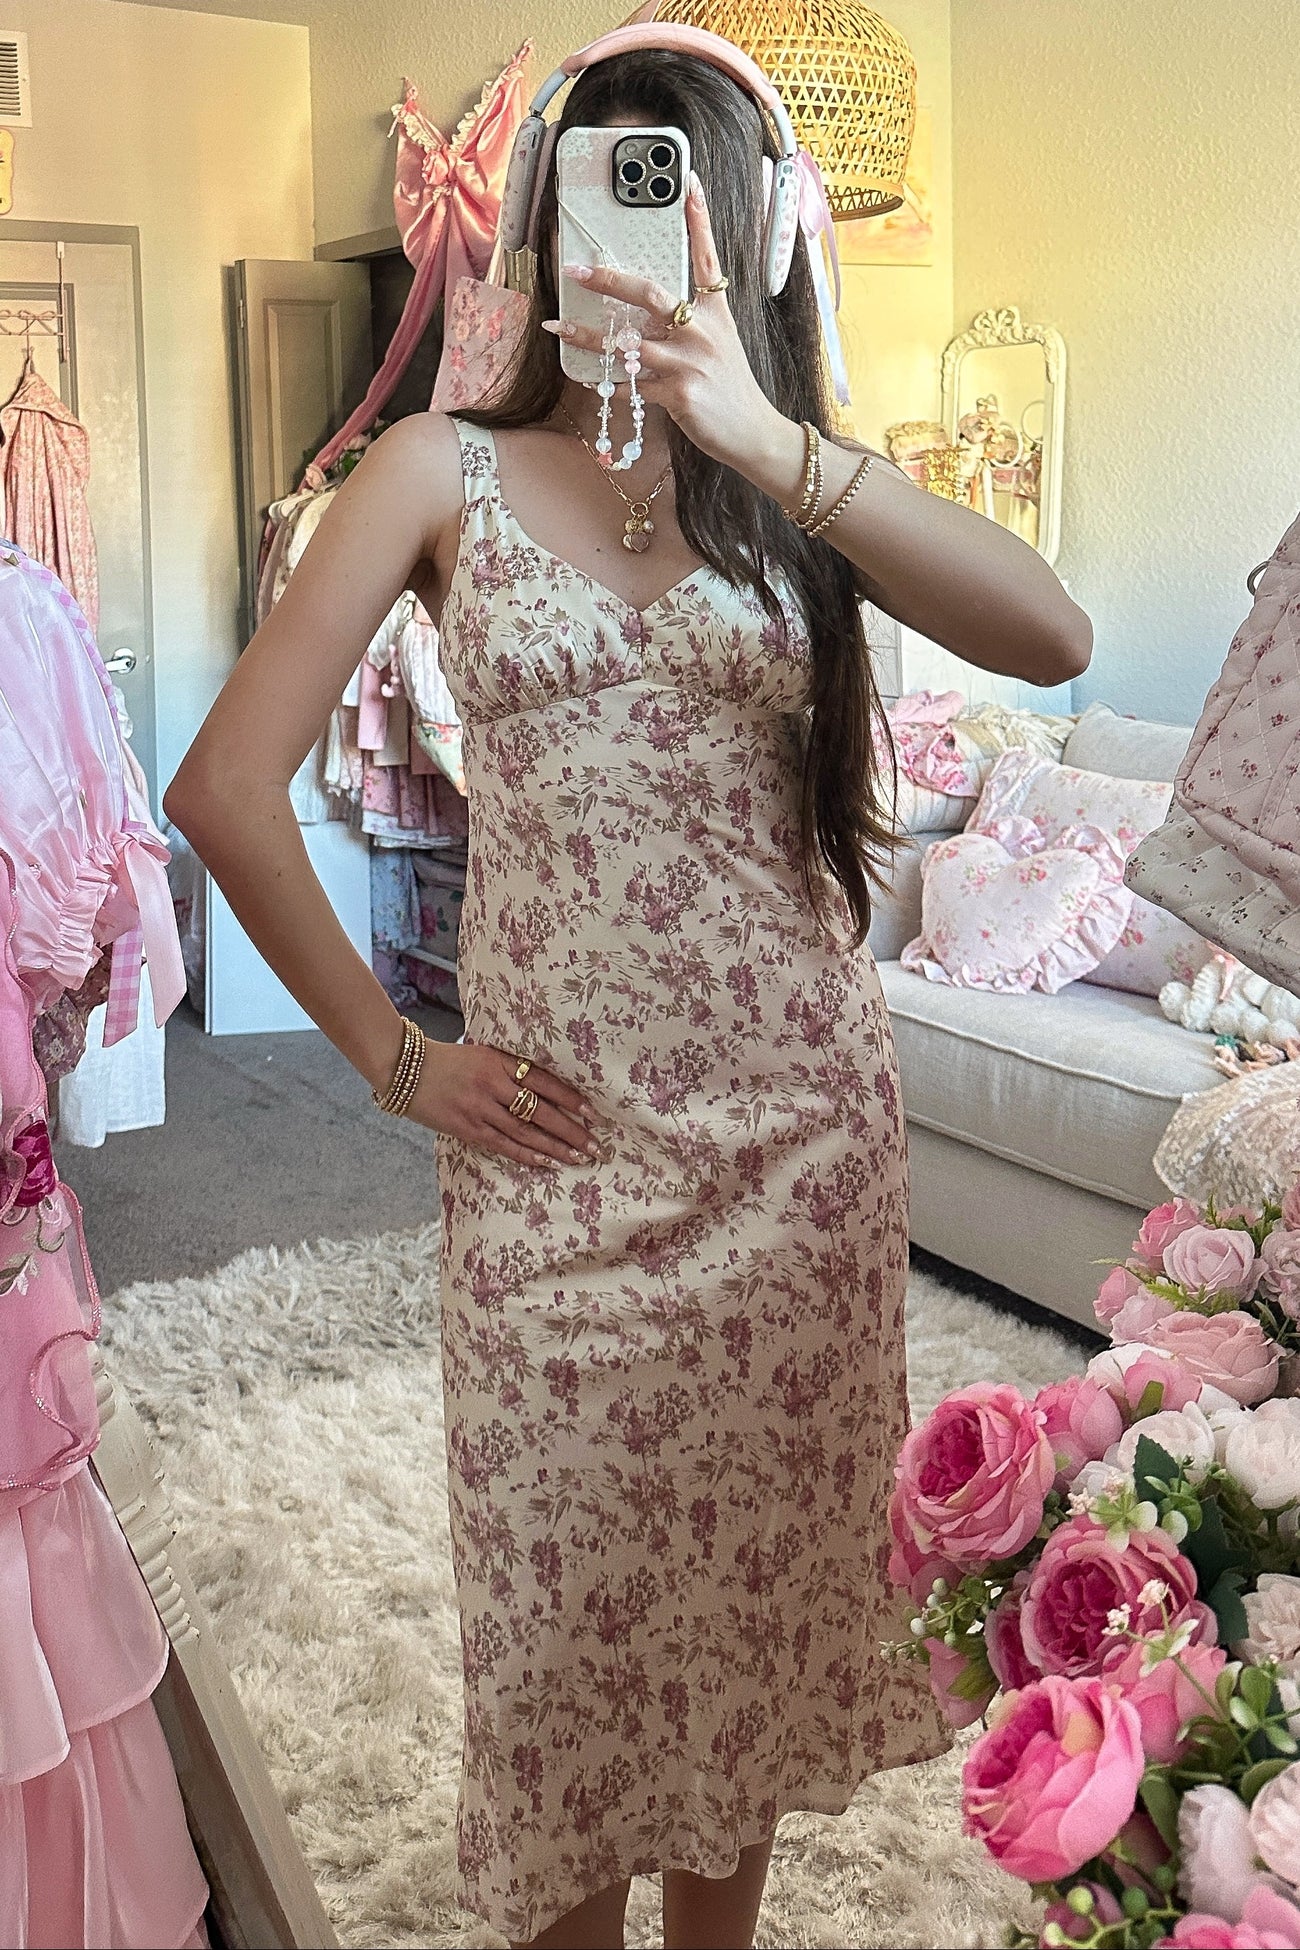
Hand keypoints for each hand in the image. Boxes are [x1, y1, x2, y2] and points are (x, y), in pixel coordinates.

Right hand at [404, 1040, 601, 1169]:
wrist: (403, 1068)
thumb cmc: (447, 1059)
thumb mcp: (482, 1053)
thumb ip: (509, 1067)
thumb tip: (544, 1086)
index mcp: (499, 1062)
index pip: (544, 1082)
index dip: (570, 1099)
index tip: (592, 1113)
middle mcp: (493, 1085)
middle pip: (540, 1111)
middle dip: (571, 1130)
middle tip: (595, 1145)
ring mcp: (479, 1108)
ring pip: (525, 1132)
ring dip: (555, 1147)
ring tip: (578, 1157)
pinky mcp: (466, 1127)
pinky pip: (503, 1145)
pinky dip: (527, 1154)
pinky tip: (547, 1162)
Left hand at [544, 172, 794, 478]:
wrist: (753, 433)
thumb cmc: (732, 388)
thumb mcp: (721, 344)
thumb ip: (689, 324)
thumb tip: (643, 314)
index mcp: (716, 313)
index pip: (706, 257)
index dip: (698, 219)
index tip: (687, 183)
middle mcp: (702, 331)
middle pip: (650, 294)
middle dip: (610, 279)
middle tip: (577, 269)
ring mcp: (690, 363)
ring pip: (627, 343)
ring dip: (587, 337)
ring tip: (557, 327)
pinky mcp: (679, 394)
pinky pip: (631, 385)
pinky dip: (609, 383)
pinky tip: (592, 379)